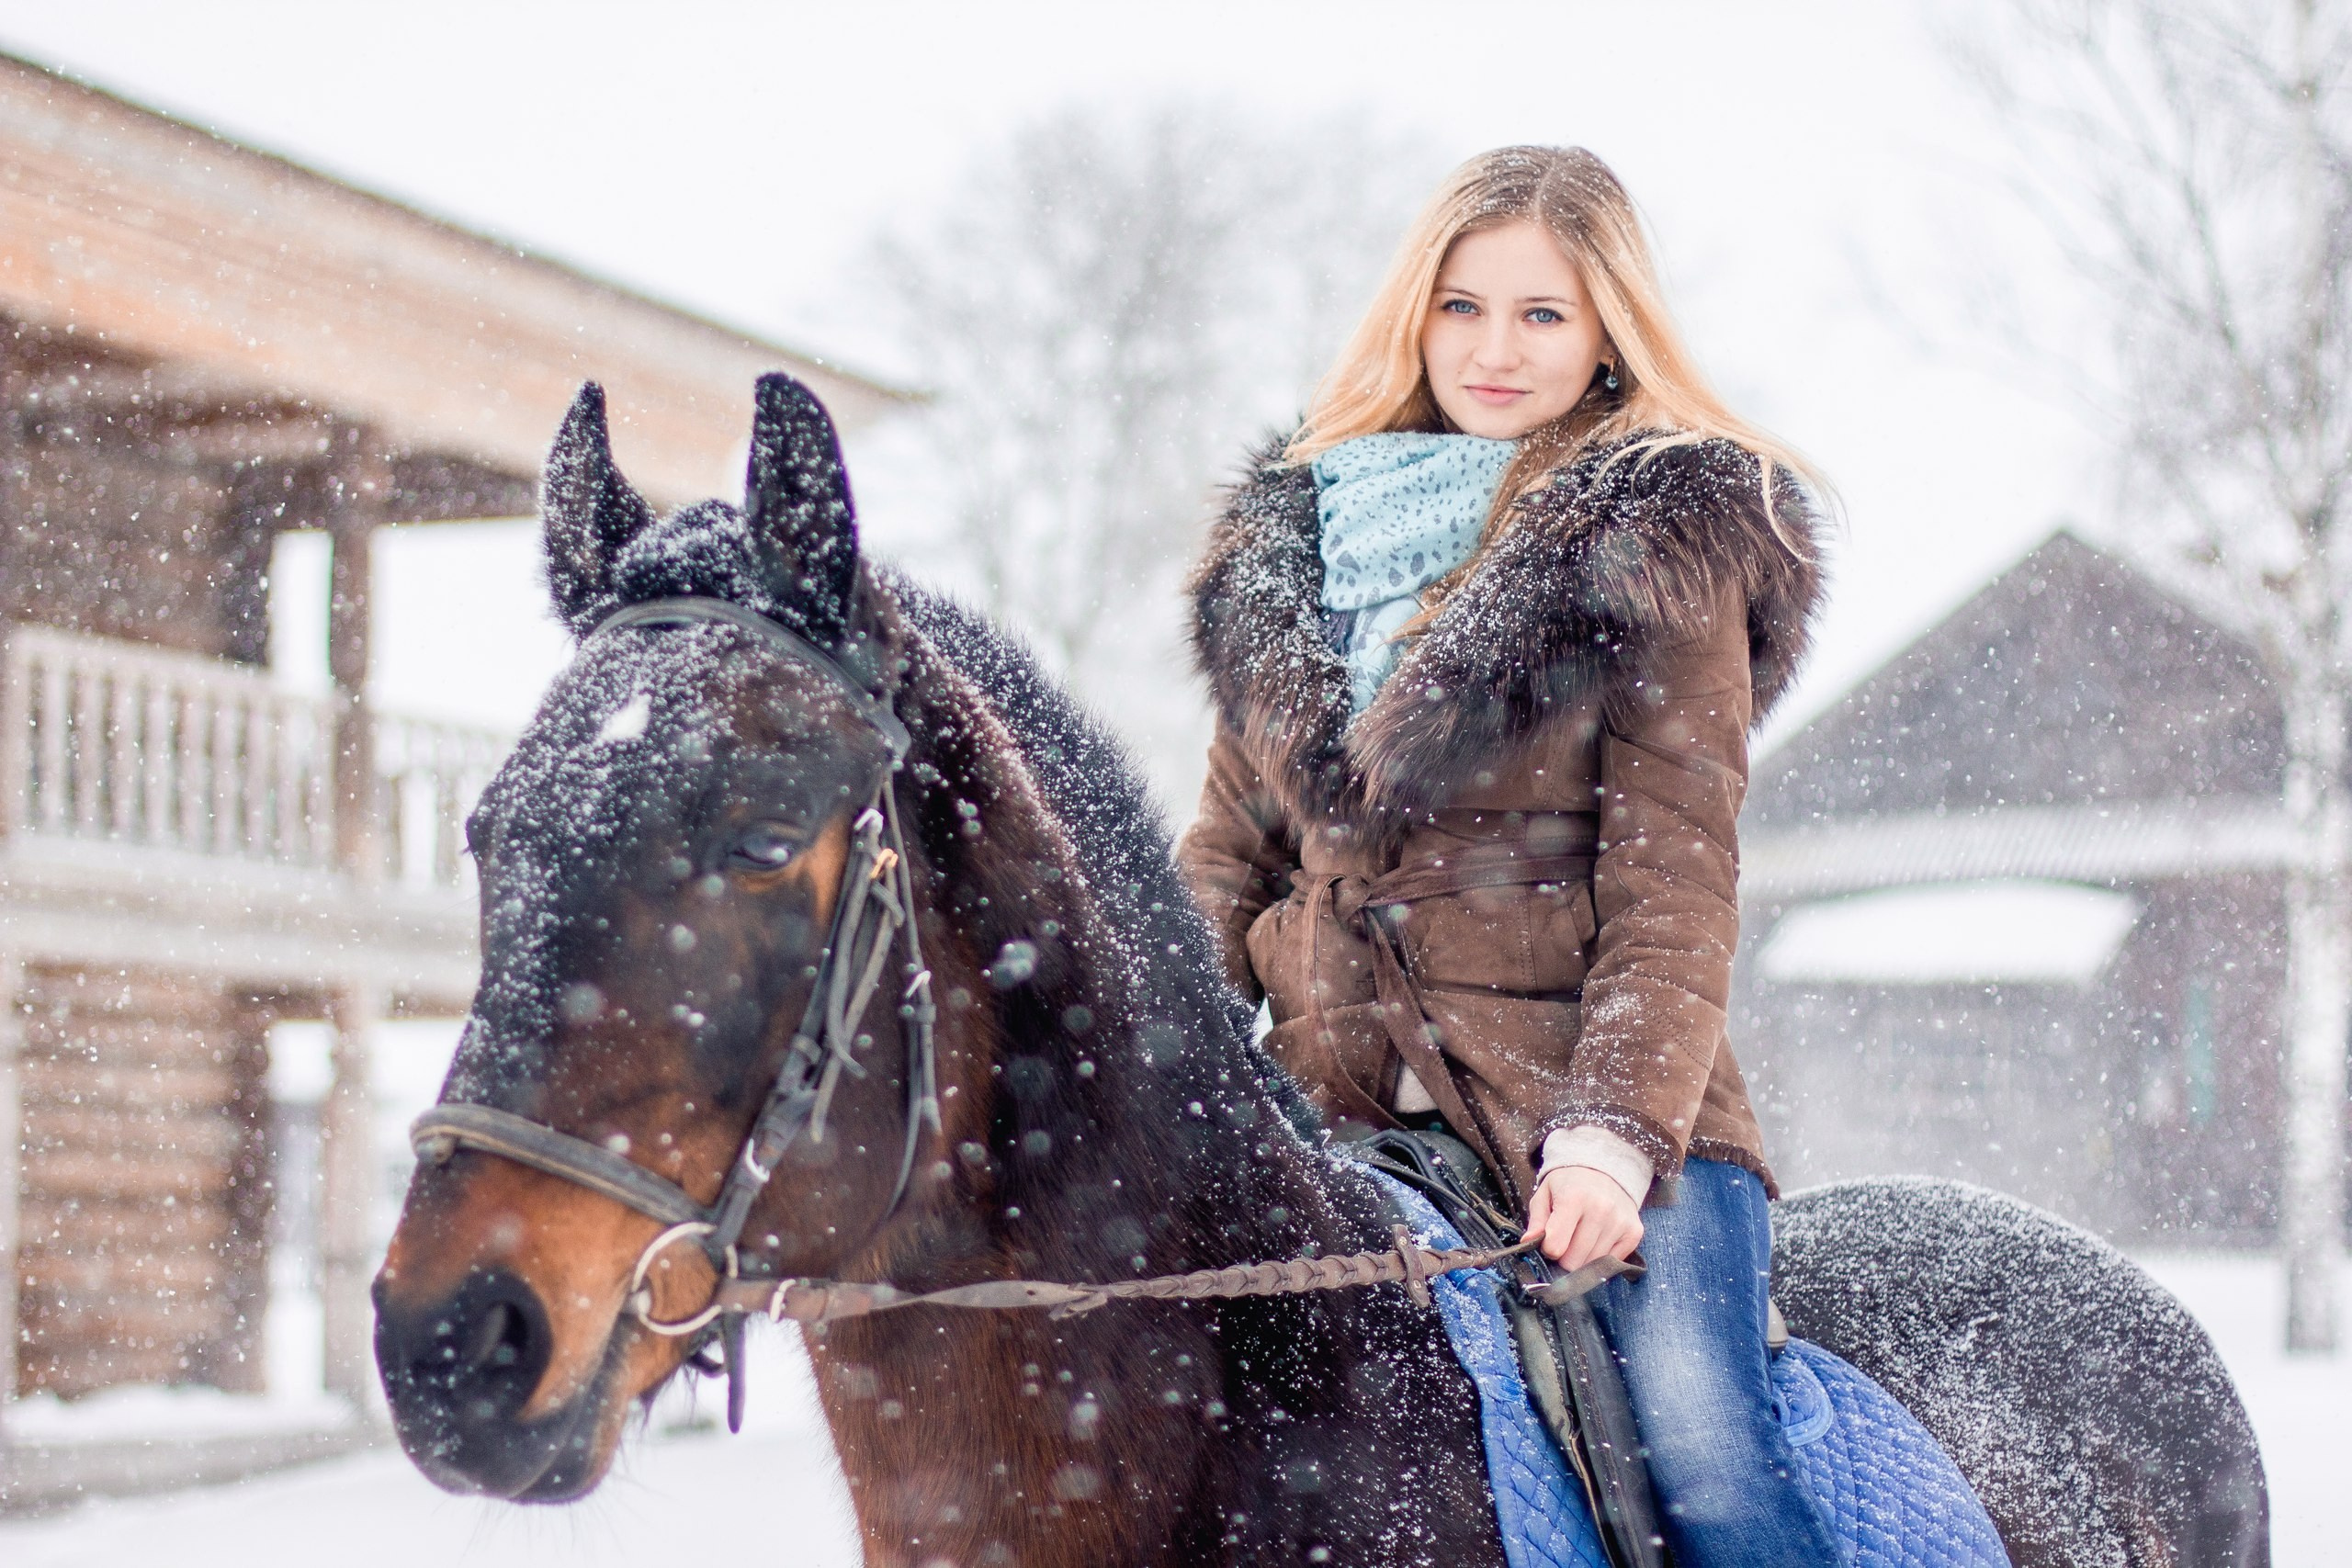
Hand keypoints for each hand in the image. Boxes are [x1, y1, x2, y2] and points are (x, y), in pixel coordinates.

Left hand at [1521, 1165, 1642, 1271]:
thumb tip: (1527, 1243)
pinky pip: (1613, 1263)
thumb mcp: (1545, 1193)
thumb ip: (1536, 1220)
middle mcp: (1601, 1210)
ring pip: (1593, 1265)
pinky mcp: (1634, 1232)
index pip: (1555, 1247)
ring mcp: (1620, 1222)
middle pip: (1574, 1261)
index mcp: (1574, 1198)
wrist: (1605, 1169)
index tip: (1550, 1239)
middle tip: (1566, 1240)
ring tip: (1582, 1237)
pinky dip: (1602, 1257)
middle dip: (1565, 1257)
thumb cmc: (1569, 1184)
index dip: (1548, 1248)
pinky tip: (1598, 1239)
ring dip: (1583, 1258)